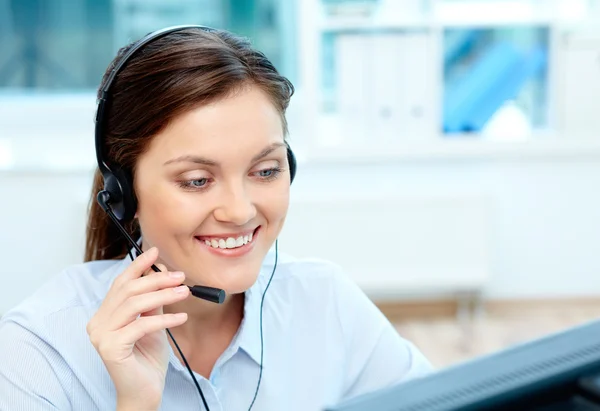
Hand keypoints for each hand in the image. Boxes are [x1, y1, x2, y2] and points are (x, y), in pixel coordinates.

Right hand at [86, 247, 189, 409]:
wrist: (145, 391)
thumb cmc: (148, 358)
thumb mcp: (153, 322)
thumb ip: (153, 301)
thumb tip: (162, 273)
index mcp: (104, 314)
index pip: (120, 283)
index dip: (138, 266)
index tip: (156, 251)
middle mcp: (97, 323)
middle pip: (128, 290)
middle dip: (157, 279)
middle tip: (181, 276)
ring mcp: (100, 336)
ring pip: (135, 304)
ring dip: (164, 295)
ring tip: (185, 292)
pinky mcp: (110, 348)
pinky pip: (141, 325)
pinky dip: (164, 319)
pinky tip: (182, 317)